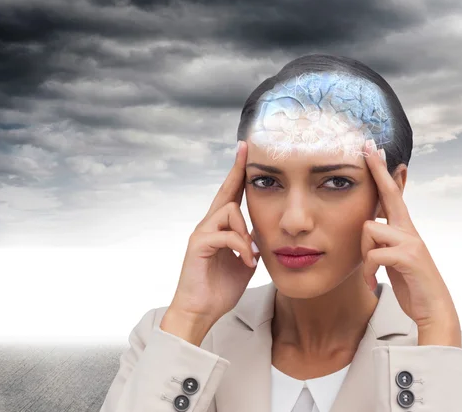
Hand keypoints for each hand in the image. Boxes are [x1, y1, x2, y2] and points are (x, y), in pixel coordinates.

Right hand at [166, 140, 260, 326]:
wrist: (201, 312)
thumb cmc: (220, 288)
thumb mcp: (244, 262)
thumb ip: (251, 244)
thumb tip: (263, 234)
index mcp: (221, 228)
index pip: (231, 195)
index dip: (239, 174)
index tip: (246, 152)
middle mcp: (209, 225)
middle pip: (225, 191)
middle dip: (237, 170)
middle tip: (246, 150)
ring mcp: (201, 233)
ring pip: (229, 211)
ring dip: (246, 233)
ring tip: (251, 255)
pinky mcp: (198, 245)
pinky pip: (225, 235)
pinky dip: (241, 247)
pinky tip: (247, 262)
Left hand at [360, 139, 460, 342]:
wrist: (433, 311)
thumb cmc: (411, 284)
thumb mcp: (395, 258)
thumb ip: (386, 241)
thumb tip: (373, 227)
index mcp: (403, 229)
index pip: (392, 195)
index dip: (382, 172)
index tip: (374, 150)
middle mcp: (409, 230)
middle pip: (390, 193)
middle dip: (378, 170)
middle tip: (369, 147)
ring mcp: (411, 242)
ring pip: (369, 229)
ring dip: (363, 254)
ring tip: (370, 273)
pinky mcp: (409, 257)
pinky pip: (375, 253)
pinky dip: (369, 270)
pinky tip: (372, 282)